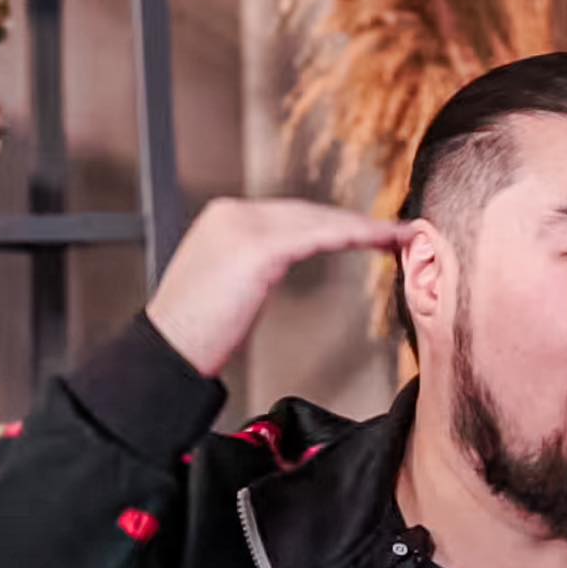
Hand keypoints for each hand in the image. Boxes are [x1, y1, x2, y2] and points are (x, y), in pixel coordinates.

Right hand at [146, 198, 415, 376]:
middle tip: (395, 231)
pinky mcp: (258, 247)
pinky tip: (380, 239)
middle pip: (308, 213)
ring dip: (364, 228)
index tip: (364, 233)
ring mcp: (243, 226)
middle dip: (353, 222)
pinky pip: (319, 235)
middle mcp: (232, 213)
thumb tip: (273, 273)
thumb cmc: (194, 337)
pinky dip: (355, 235)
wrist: (166, 354)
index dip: (332, 223)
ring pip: (318, 220)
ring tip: (400, 235)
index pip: (290, 216)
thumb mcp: (224, 289)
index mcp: (222, 220)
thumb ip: (249, 270)